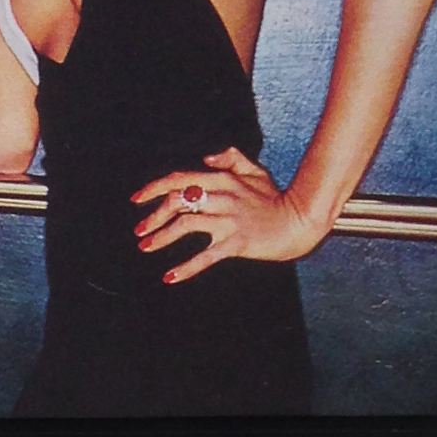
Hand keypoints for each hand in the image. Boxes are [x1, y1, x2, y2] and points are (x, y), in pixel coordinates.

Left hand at [132, 148, 321, 282]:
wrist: (299, 221)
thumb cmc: (275, 199)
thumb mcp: (255, 172)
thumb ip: (231, 159)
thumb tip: (206, 159)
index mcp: (223, 179)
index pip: (180, 179)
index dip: (154, 188)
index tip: (137, 199)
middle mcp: (223, 196)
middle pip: (177, 201)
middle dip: (153, 216)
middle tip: (139, 231)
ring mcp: (229, 220)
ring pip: (185, 225)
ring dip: (161, 238)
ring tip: (145, 247)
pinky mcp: (237, 242)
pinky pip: (206, 256)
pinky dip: (186, 268)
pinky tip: (170, 276)